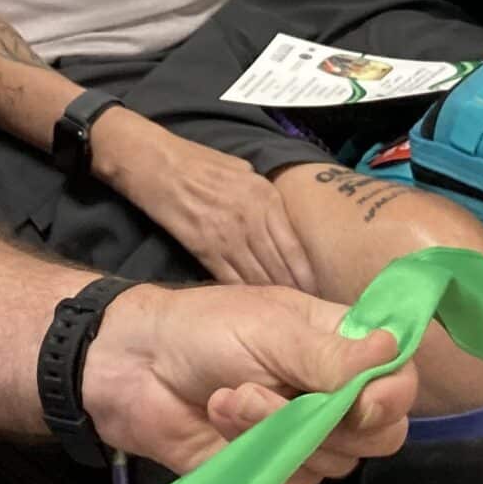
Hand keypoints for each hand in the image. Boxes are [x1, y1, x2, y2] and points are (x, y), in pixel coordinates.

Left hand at [82, 283, 415, 483]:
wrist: (134, 368)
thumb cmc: (203, 330)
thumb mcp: (269, 329)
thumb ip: (329, 354)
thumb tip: (392, 349)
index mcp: (343, 348)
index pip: (399, 382)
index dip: (389, 397)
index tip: (359, 401)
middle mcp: (334, 397)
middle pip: (380, 436)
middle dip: (327, 421)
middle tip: (273, 394)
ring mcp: (306, 441)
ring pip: (333, 465)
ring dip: (274, 431)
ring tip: (227, 398)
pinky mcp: (274, 478)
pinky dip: (252, 458)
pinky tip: (219, 424)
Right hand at [96, 114, 319, 292]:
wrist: (160, 164)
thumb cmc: (203, 163)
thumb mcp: (245, 171)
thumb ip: (266, 198)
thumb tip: (281, 220)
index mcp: (266, 198)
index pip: (295, 248)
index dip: (309, 275)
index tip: (321, 292)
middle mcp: (252, 220)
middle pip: (281, 267)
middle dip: (297, 292)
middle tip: (310, 313)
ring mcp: (228, 237)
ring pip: (258, 277)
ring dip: (274, 299)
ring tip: (288, 320)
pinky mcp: (205, 250)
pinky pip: (230, 280)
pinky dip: (245, 297)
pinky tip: (255, 311)